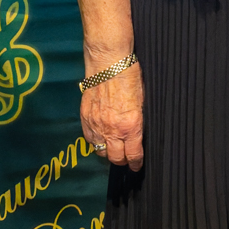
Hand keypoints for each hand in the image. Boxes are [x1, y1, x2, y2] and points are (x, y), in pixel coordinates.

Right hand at [81, 56, 144, 170]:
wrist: (108, 62)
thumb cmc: (129, 77)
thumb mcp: (142, 101)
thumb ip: (138, 121)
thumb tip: (138, 133)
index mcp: (131, 126)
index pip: (133, 155)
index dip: (136, 163)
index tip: (137, 166)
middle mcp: (112, 130)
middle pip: (115, 158)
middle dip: (122, 161)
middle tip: (126, 160)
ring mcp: (96, 125)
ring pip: (100, 151)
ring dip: (107, 153)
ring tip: (113, 149)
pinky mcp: (85, 118)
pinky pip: (89, 139)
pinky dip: (95, 142)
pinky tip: (100, 139)